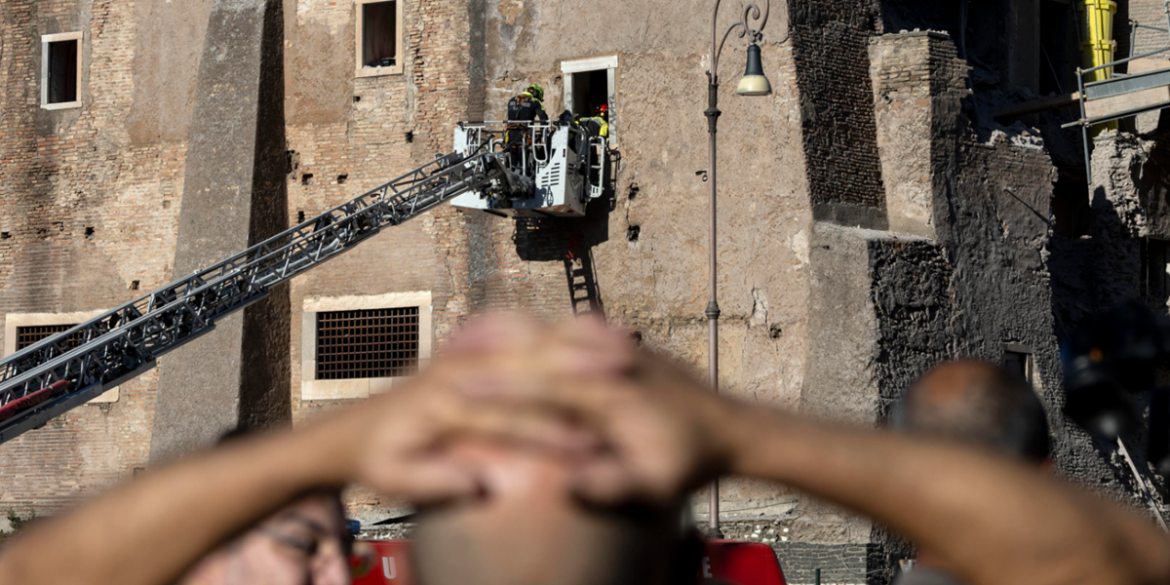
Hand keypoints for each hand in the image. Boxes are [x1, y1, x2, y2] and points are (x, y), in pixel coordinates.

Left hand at [319, 315, 633, 502]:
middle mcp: (456, 368)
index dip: (552, 434)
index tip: (592, 447)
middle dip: (580, 367)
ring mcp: (463, 350)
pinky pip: (520, 327)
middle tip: (627, 372)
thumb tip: (476, 484)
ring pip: (532, 337)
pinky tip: (592, 326)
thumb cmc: (381, 458)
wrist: (357, 428)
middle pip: (530, 364)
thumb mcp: (396, 479)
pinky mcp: (470, 344)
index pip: (508, 417)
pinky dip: (556, 326)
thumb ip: (435, 481)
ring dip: (577, 339)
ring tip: (623, 344)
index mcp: (443, 403)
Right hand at [464, 320, 746, 505]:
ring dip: (506, 343)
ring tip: (459, 347)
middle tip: (440, 367)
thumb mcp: (657, 484)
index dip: (496, 389)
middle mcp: (611, 361)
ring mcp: (615, 350)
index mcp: (614, 393)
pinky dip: (533, 336)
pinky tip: (506, 340)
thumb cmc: (691, 459)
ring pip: (548, 337)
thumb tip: (568, 485)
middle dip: (487, 361)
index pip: (542, 384)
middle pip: (536, 353)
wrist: (731, 427)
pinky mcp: (617, 349)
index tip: (457, 392)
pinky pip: (566, 334)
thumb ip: (613, 483)